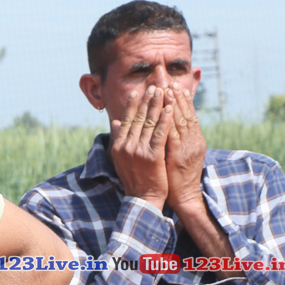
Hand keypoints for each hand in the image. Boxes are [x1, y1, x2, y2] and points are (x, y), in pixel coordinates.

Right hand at [110, 86, 173, 208]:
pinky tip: (169, 109)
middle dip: (146, 101)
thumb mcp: (120, 158)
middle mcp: (126, 146)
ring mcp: (139, 150)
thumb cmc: (134, 179)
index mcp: (118, 145)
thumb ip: (119, 139)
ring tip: (162, 92)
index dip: (132, 105)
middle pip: (137, 118)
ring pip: (149, 123)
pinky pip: (160, 134)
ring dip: (156, 106)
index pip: (126, 120)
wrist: (143, 198)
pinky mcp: (152, 156)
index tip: (137, 92)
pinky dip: (164, 120)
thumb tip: (115, 122)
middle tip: (153, 86)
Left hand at [164, 84, 206, 213]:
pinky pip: (175, 135)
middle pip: (187, 115)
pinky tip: (166, 111)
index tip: (174, 86)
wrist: (183, 196)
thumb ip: (170, 138)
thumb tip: (163, 125)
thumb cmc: (175, 176)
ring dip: (175, 105)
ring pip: (182, 122)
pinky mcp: (180, 155)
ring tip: (168, 91)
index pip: (188, 116)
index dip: (182, 101)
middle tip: (171, 82)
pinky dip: (170, 121)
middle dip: (178, 98)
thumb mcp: (175, 153)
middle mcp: (194, 141)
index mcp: (193, 140)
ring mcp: (188, 148)